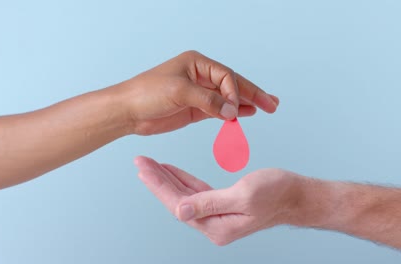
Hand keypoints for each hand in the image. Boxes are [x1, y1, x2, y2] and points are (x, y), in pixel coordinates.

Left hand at [121, 50, 278, 134]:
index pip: (226, 76)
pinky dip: (233, 113)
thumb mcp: (179, 92)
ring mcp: (199, 93)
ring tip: (267, 107)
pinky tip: (246, 114)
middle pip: (232, 84)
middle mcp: (200, 76)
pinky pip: (219, 110)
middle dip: (252, 94)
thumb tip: (233, 111)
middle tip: (273, 103)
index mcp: (197, 64)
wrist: (128, 111)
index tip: (234, 109)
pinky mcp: (195, 109)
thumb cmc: (147, 93)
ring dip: (246, 103)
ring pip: (228, 97)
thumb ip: (208, 101)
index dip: (235, 92)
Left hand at [134, 156, 301, 245]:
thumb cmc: (278, 193)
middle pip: (177, 200)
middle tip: (140, 161)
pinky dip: (183, 180)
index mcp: (216, 226)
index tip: (142, 167)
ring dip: (167, 179)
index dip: (158, 184)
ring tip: (150, 165)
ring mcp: (217, 216)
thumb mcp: (243, 196)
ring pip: (184, 195)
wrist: (298, 196)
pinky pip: (196, 192)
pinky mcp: (222, 205)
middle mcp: (214, 224)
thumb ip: (209, 204)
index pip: (178, 203)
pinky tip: (172, 171)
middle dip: (157, 180)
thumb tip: (178, 211)